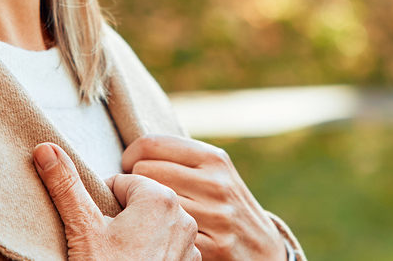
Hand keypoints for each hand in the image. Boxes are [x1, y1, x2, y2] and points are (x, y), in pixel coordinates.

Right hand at [34, 142, 199, 260]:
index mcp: (159, 197)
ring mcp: (190, 244)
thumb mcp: (81, 227)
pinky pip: (168, 247)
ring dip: (137, 235)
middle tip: (106, 245)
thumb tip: (45, 147)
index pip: (122, 183)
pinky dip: (152, 254)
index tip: (96, 227)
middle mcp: (183, 216)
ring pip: (154, 225)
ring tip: (120, 258)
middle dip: (121, 218)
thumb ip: (66, 184)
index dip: (102, 203)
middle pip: (140, 202)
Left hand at [122, 134, 288, 260]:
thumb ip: (182, 157)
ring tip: (147, 213)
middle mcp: (216, 184)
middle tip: (138, 193)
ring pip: (152, 204)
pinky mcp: (214, 247)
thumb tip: (136, 148)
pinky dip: (158, 234)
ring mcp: (217, 217)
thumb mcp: (215, 172)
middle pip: (145, 172)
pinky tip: (161, 234)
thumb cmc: (225, 204)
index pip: (151, 144)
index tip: (129, 168)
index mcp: (213, 158)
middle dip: (135, 183)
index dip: (130, 156)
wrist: (262, 249)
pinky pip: (167, 233)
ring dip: (142, 210)